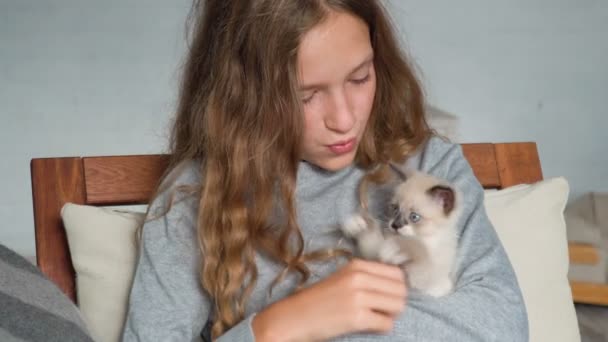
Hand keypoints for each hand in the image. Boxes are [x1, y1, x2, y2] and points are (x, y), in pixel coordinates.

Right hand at [252, 259, 406, 340]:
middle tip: (382, 309)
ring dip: (390, 314)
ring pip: (398, 305)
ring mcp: (358, 296)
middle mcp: (358, 277)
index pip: (397, 273)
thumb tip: (396, 285)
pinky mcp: (356, 317)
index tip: (389, 296)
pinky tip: (368, 325)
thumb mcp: (342, 279)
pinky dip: (382, 327)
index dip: (397, 287)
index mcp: (356, 266)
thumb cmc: (317, 301)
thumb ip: (366, 277)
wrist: (293, 318)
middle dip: (396, 302)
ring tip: (375, 317)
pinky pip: (386, 323)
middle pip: (401, 289)